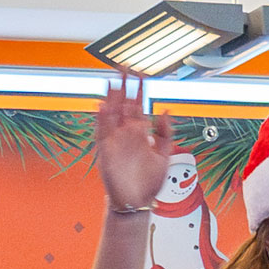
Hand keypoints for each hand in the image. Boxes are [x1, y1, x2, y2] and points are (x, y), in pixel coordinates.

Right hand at [92, 77, 173, 214]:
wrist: (137, 201)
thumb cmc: (149, 181)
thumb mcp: (165, 155)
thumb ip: (166, 133)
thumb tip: (165, 112)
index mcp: (141, 132)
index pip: (139, 104)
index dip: (140, 89)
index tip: (140, 73)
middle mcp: (127, 133)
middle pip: (123, 104)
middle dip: (124, 86)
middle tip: (123, 67)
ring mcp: (116, 140)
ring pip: (111, 113)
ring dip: (111, 98)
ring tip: (112, 81)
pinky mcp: (106, 151)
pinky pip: (102, 132)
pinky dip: (101, 119)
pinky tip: (102, 106)